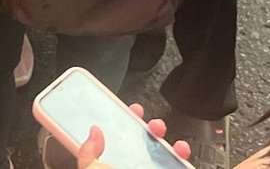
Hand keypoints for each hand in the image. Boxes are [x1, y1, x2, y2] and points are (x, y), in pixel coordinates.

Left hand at [72, 103, 192, 168]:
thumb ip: (88, 155)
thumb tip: (92, 131)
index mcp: (109, 164)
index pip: (113, 139)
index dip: (120, 119)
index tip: (127, 107)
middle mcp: (129, 166)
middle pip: (138, 141)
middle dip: (143, 122)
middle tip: (142, 115)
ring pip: (159, 150)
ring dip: (161, 134)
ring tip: (158, 128)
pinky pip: (177, 162)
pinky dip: (182, 154)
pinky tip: (180, 148)